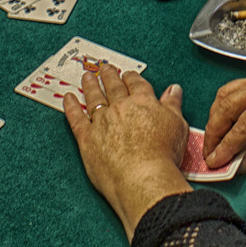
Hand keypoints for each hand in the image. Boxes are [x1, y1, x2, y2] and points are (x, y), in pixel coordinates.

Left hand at [64, 64, 192, 239]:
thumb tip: (174, 90)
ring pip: (94, 98)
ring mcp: (102, 122)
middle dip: (109, 76)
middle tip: (105, 68)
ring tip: (88, 77)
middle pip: (113, 87)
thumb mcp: (177, 125)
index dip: (130, 77)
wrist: (143, 178)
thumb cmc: (163, 155)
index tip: (127, 74)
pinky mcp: (87, 138)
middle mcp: (120, 107)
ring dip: (90, 86)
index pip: (135, 84)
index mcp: (142, 101)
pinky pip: (76, 118)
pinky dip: (71, 107)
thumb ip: (173, 105)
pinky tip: (68, 98)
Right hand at [203, 72, 245, 172]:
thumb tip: (233, 166)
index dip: (225, 148)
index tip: (213, 164)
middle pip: (226, 108)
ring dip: (215, 120)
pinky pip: (231, 92)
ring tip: (214, 143)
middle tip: (208, 156)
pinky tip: (223, 126)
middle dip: (214, 134)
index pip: (241, 127)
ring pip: (224, 97)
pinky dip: (222, 109)